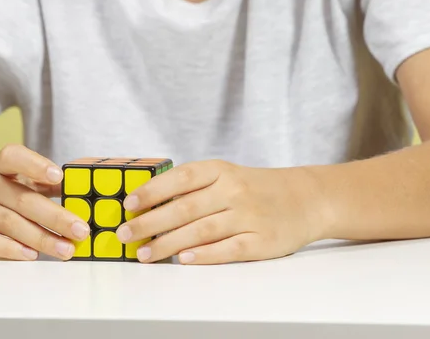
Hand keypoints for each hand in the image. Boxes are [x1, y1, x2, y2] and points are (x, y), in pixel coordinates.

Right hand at [0, 145, 89, 260]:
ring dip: (41, 238)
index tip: (59, 175)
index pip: (13, 158)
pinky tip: (31, 255)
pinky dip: (9, 249)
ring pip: (9, 223)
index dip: (35, 165)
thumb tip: (75, 189)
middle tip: (81, 230)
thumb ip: (38, 182)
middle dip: (55, 217)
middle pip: (22, 200)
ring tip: (65, 249)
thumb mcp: (4, 178)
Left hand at [115, 160, 327, 264]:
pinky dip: (203, 255)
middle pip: (185, 208)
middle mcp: (234, 190)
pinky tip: (182, 259)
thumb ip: (192, 187)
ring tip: (144, 254)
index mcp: (220, 170)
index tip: (128, 204)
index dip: (152, 191)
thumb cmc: (253, 188)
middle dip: (150, 223)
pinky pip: (228, 249)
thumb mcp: (225, 175)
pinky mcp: (262, 240)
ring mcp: (249, 215)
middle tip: (124, 235)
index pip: (180, 178)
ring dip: (168, 244)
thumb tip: (147, 205)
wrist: (305, 199)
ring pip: (201, 231)